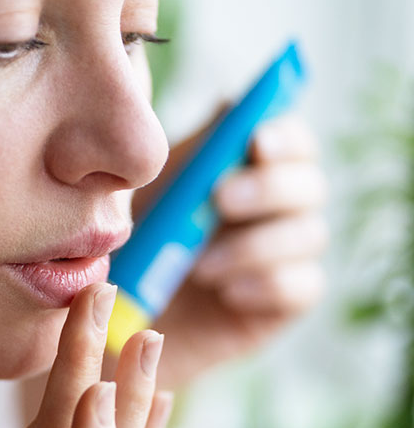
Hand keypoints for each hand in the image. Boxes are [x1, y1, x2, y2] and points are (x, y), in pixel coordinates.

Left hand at [133, 115, 326, 386]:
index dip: (284, 135)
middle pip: (310, 184)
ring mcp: (281, 257)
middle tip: (221, 200)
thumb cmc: (132, 250)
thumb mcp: (151, 199)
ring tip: (199, 266)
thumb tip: (228, 103)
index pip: (290, 142)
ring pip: (310, 234)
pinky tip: (226, 294)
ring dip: (256, 244)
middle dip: (269, 188)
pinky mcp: (281, 303)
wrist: (118, 325)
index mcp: (244, 175)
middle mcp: (273, 211)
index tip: (256, 142)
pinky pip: (304, 287)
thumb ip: (190, 156)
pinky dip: (267, 285)